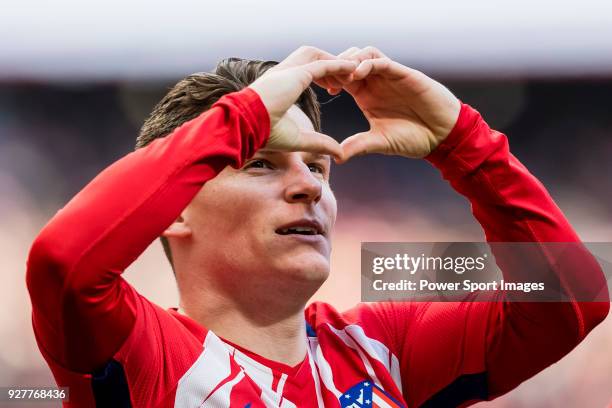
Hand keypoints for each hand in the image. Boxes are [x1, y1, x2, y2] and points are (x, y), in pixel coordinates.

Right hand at [248, 46, 356, 159]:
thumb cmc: (263, 134)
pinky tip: (353, 70)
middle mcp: (283, 72)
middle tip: (346, 80)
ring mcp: (289, 70)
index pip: (304, 71)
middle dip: (330, 65)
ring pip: (318, 55)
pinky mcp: (297, 74)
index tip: (333, 89)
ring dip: (336, 62)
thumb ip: (320, 143)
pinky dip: (339, 65)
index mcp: (279, 84)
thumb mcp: (298, 139)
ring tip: (352, 74)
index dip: (321, 78)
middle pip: (311, 57)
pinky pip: (323, 64)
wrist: (245, 127)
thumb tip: (339, 154)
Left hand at [330, 47, 460, 160]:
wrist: (442, 135)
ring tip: (342, 76)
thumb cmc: (413, 138)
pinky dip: (368, 63)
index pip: (342, 78)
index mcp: (366, 95)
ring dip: (351, 60)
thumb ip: (359, 146)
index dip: (330, 78)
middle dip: (337, 65)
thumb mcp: (380, 143)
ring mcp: (389, 76)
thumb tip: (337, 158)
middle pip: (350, 60)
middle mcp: (376, 82)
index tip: (321, 88)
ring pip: (365, 54)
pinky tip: (358, 74)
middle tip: (327, 78)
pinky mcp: (403, 74)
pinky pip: (382, 61)